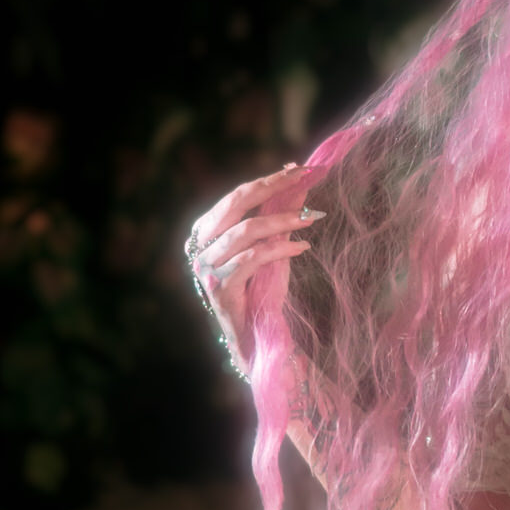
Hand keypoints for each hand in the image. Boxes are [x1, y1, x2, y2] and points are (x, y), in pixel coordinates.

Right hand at [186, 164, 321, 370]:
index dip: (268, 181)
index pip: (237, 196)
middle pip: (235, 203)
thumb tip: (299, 180)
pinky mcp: (220, 288)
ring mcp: (207, 267)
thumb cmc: (260, 291)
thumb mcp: (270, 247)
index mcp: (205, 230)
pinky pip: (252, 258)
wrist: (254, 339)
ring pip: (246, 230)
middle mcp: (199, 246)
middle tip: (305, 179)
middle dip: (272, 188)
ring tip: (310, 219)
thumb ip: (277, 216)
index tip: (299, 170)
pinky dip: (280, 249)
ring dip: (282, 221)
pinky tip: (301, 247)